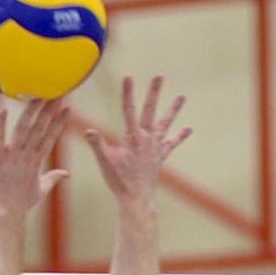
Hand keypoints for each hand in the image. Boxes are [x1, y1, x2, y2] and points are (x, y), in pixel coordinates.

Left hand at [0, 98, 70, 218]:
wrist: (5, 212)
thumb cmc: (21, 202)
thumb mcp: (41, 189)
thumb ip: (53, 178)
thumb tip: (66, 174)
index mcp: (37, 160)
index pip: (50, 136)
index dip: (59, 122)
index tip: (67, 108)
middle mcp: (26, 155)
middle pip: (40, 128)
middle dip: (49, 110)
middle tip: (57, 93)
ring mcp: (11, 156)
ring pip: (23, 129)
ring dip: (30, 112)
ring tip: (38, 96)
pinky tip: (2, 110)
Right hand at [84, 76, 191, 206]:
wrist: (136, 198)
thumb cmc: (119, 181)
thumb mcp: (104, 162)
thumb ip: (97, 144)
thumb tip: (87, 130)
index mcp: (132, 137)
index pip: (128, 110)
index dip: (128, 93)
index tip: (128, 77)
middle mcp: (146, 139)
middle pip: (150, 111)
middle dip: (153, 93)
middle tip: (159, 76)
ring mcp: (155, 147)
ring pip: (165, 124)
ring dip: (173, 110)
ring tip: (182, 97)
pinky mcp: (160, 157)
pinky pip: (171, 144)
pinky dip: (179, 136)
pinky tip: (188, 129)